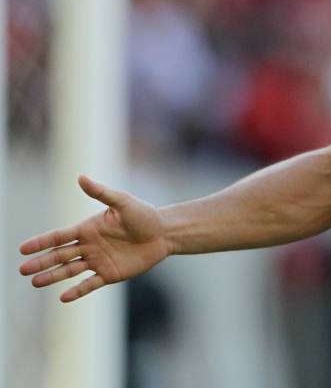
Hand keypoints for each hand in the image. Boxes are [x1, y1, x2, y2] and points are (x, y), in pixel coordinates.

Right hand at [18, 175, 170, 301]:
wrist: (164, 233)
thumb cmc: (144, 214)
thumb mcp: (122, 202)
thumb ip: (101, 192)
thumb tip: (81, 177)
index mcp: (88, 229)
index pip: (59, 236)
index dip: (41, 242)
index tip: (23, 248)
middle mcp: (89, 246)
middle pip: (60, 255)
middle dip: (41, 262)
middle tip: (23, 270)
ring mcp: (98, 261)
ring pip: (69, 270)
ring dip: (53, 277)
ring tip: (35, 282)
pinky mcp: (109, 274)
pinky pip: (90, 284)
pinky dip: (77, 291)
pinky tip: (64, 297)